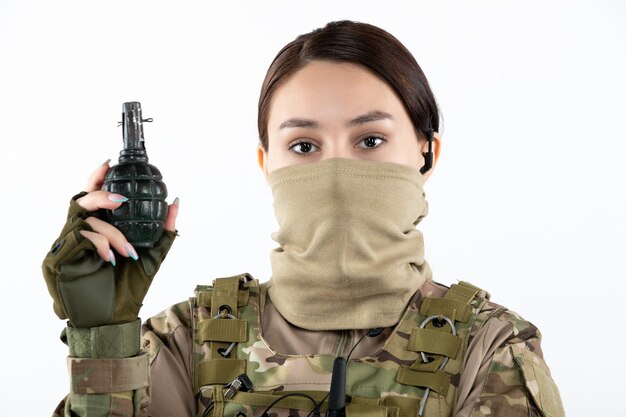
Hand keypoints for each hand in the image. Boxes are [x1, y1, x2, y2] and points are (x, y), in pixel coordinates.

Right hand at [42, 160, 178, 327]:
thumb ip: (164, 230)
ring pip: (83, 220)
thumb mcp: (152, 256)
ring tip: (127, 250)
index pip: (90, 197)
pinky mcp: (57, 261)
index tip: (108, 163)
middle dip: (100, 195)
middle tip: (120, 199)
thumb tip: (176, 202)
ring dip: (110, 232)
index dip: (96, 178)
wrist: (114, 321)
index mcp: (96, 230)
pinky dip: (99, 244)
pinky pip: (77, 239)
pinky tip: (112, 258)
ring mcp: (64, 247)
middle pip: (80, 202)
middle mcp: (77, 235)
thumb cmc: (129, 289)